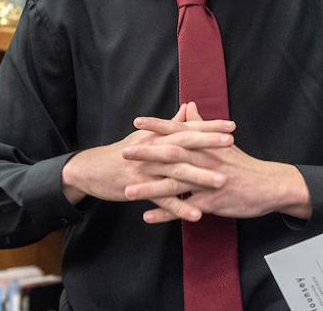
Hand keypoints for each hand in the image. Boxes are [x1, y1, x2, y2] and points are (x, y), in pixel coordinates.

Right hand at [60, 103, 235, 214]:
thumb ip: (170, 124)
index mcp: (158, 137)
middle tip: (231, 143)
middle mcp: (153, 150)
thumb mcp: (146, 135)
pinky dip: (180, 208)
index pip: (187, 128)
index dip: (209, 127)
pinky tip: (197, 214)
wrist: (91, 170)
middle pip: (183, 145)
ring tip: (222, 181)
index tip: (231, 126)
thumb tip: (188, 108)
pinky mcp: (139, 190)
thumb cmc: (123, 151)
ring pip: (176, 173)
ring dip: (199, 177)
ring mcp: (147, 170)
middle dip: (207, 143)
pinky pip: (163, 201)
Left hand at [124, 103, 311, 223]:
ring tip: (127, 190)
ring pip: (174, 184)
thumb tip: (189, 106)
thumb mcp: (224, 142)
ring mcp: (208, 181)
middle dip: (147, 153)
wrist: (269, 185)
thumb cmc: (244, 165)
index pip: (179, 131)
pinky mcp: (212, 201)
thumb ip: (202, 125)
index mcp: (207, 145)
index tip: (137, 122)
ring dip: (149, 187)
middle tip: (124, 152)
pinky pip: (185, 208)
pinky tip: (147, 216)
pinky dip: (166, 213)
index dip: (158, 126)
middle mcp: (206, 160)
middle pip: (172, 155)